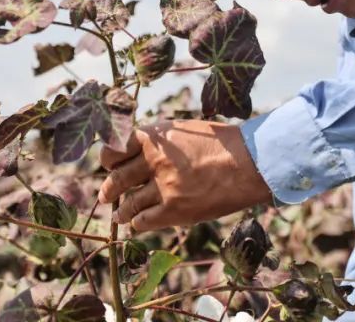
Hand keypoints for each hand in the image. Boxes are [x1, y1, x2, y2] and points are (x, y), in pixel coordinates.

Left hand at [97, 119, 272, 230]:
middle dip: (108, 189)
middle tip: (106, 195)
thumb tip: (133, 154)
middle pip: (116, 179)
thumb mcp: (183, 130)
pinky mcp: (175, 210)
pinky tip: (140, 222)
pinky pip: (143, 221)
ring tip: (120, 214)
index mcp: (155, 136)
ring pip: (127, 204)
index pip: (114, 150)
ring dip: (121, 211)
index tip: (110, 166)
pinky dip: (138, 223)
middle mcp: (154, 160)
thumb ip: (157, 141)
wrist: (248, 163)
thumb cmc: (219, 144)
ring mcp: (164, 187)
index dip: (109, 160)